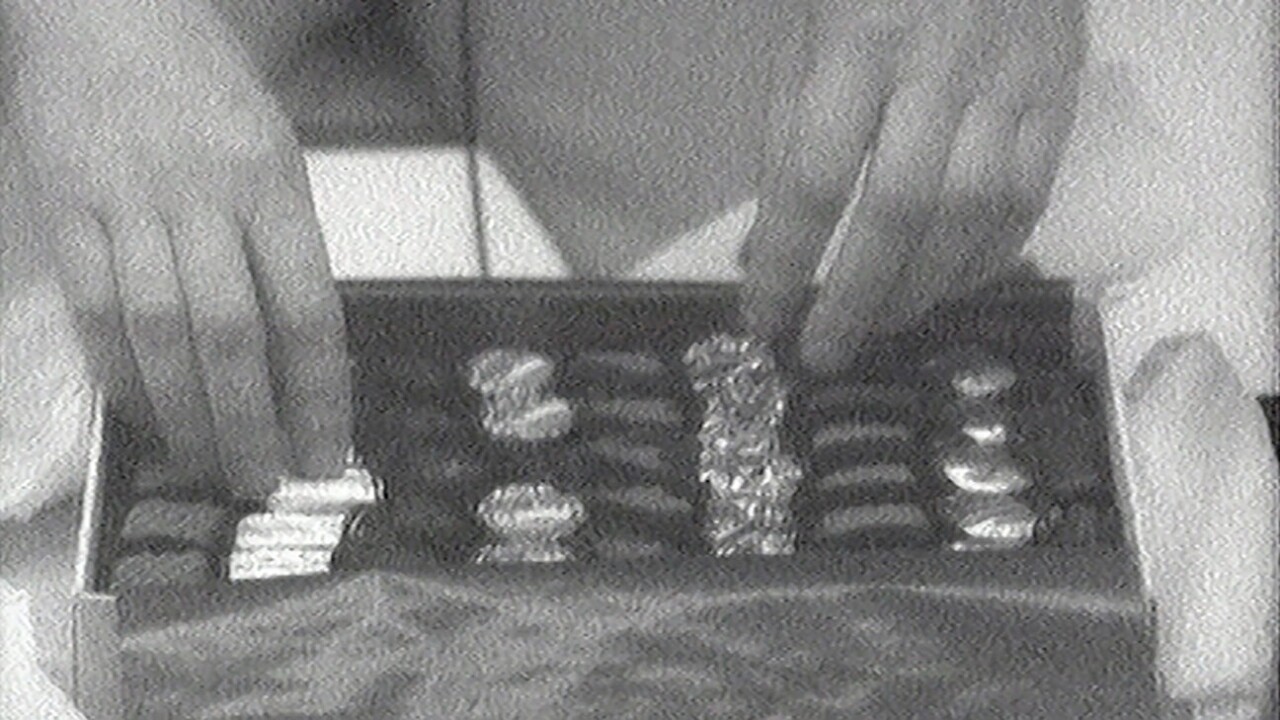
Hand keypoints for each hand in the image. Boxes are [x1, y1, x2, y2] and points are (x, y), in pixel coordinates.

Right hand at [1, 0, 351, 495]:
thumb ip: (280, 240)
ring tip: (209, 466)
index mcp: (272, 182)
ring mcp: (128, 205)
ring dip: (186, 415)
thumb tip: (293, 346)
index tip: (327, 453)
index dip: (319, 394)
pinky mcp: (67, 212)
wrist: (104, 9)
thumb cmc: (206, 80)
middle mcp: (203, 198)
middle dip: (252, 424)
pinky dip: (120, 374)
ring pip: (160, 334)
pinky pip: (94, 311)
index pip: (306, 310)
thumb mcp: (273, 148)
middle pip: (232, 336)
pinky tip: (143, 416)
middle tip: (264, 483)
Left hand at [741, 0, 1086, 370]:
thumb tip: (765, 250)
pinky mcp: (1061, 96)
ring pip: (971, 216)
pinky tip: (948, 287)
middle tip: (823, 355)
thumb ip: (785, 135)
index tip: (762, 317)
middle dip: (856, 299)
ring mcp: (1011, 85)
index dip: (788, 261)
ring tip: (879, 327)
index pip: (815, 178)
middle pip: (899, 212)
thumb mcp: (804, 34)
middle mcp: (938, 70)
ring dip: (921, 290)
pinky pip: (1029, 199)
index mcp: (856, 45)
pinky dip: (987, 259)